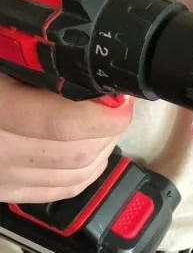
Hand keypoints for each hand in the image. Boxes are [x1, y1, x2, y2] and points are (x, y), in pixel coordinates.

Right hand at [0, 76, 132, 202]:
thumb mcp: (2, 60)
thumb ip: (35, 63)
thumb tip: (82, 68)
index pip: (64, 123)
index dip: (104, 116)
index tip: (120, 99)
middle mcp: (1, 152)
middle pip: (77, 153)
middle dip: (108, 130)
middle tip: (115, 107)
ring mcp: (3, 178)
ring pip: (75, 176)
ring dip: (101, 151)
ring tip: (106, 125)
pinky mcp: (5, 192)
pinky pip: (60, 190)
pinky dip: (86, 173)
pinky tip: (92, 153)